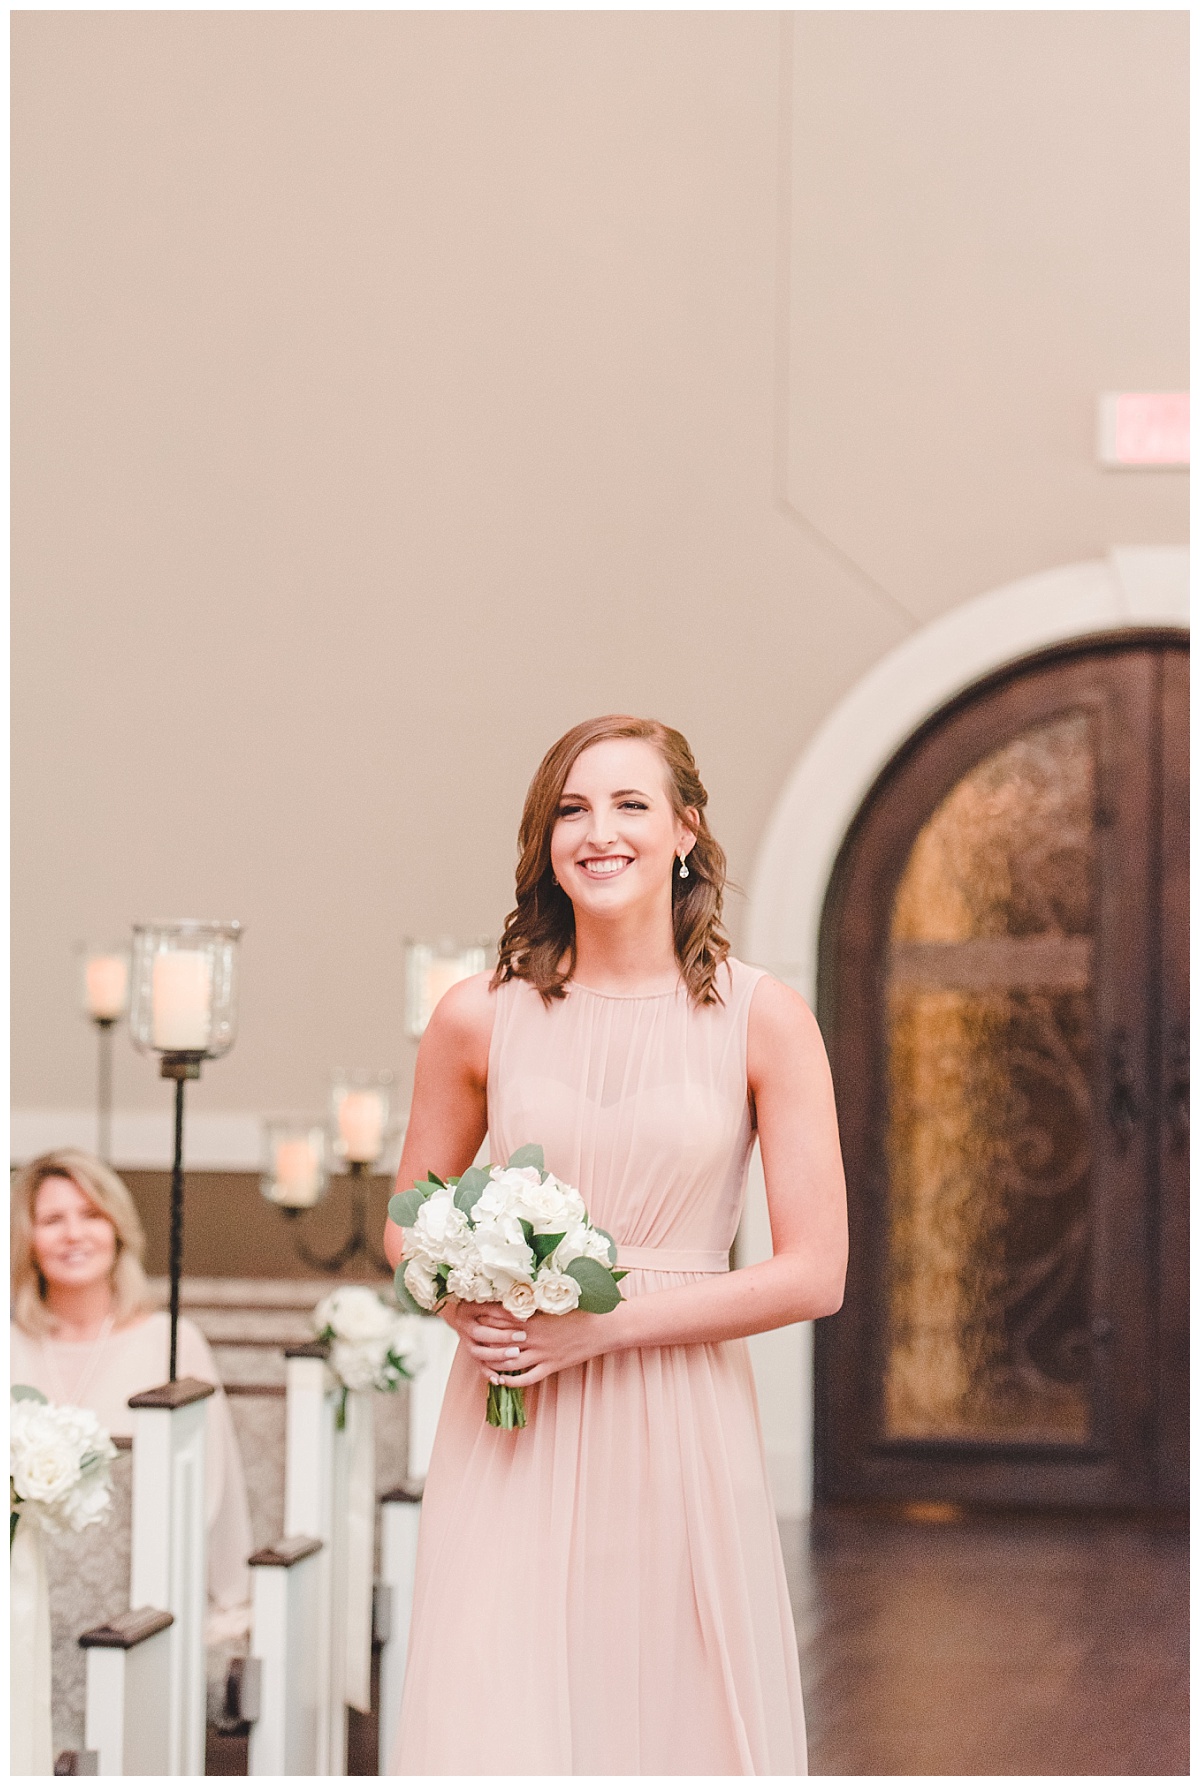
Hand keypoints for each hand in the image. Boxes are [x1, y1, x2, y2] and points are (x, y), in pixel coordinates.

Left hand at [443, 1298, 607, 1387]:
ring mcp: (543, 1353)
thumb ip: (537, 1297)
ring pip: (509, 1361)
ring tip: (480, 1360)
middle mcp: (535, 1335)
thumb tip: (519, 1289)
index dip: (484, 1313)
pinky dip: (512, 1381)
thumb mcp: (558, 1299)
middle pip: (500, 1339)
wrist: (605, 1327)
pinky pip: (527, 1377)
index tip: (470, 1310)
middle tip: (467, 1335)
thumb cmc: (584, 1308)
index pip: (501, 1315)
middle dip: (482, 1338)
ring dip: (493, 1362)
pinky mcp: (552, 1366)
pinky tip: (501, 1381)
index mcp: (535, 1315)